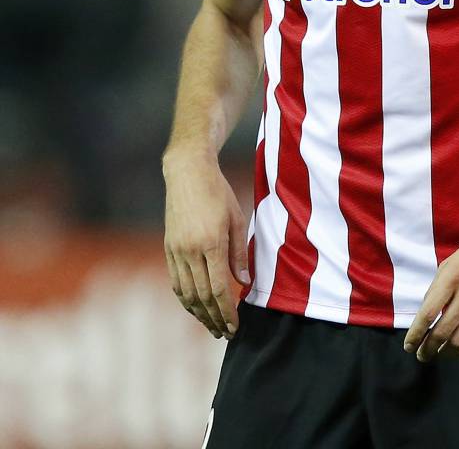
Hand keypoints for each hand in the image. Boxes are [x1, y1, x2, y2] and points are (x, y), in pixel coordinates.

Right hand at [163, 149, 250, 338]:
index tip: (234, 326)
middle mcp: (190, 250)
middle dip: (214, 319)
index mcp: (211, 243)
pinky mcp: (168, 248)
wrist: (187, 172)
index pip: (218, 289)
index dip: (226, 311)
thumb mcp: (236, 218)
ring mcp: (176, 250)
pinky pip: (176, 281)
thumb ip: (239, 253)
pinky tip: (195, 307)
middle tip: (225, 334)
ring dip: (199, 314)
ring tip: (211, 326)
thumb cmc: (218, 192)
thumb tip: (243, 283)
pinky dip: (186, 298)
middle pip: (201, 296)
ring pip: (186, 293)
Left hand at [403, 227, 458, 362]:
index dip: (416, 334)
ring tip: (439, 353)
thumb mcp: (451, 262)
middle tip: (421, 355)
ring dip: (446, 353)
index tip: (409, 345)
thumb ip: (437, 288)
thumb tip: (425, 317)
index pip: (428, 313)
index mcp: (452, 277)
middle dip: (428, 348)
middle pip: (442, 331)